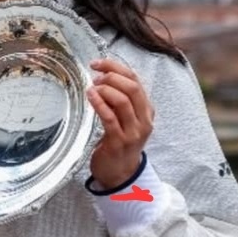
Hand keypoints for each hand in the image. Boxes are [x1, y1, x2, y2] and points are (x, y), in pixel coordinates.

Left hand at [86, 58, 153, 188]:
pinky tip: (90, 96)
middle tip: (95, 76)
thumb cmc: (119, 142)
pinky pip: (110, 118)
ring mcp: (133, 132)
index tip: (98, 63)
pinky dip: (99, 103)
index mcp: (147, 110)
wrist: (120, 174)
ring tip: (92, 87)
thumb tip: (103, 76)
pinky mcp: (119, 142)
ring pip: (123, 101)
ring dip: (105, 89)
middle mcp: (144, 120)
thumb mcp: (125, 119)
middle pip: (132, 87)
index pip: (136, 80)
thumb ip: (120, 100)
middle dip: (112, 76)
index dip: (116, 67)